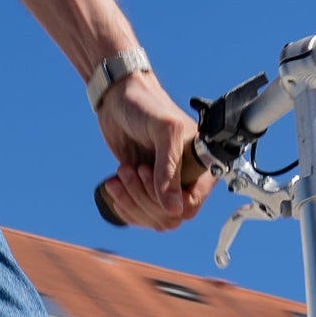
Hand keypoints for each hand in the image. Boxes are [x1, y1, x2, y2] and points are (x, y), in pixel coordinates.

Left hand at [96, 69, 214, 231]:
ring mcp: (165, 188)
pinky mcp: (145, 190)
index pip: (190, 206)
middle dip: (143, 197)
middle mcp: (187, 181)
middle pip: (169, 217)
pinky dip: (123, 205)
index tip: (147, 172)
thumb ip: (170, 170)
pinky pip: (138, 216)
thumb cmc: (147, 105)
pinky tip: (113, 185)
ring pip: (152, 218)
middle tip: (129, 169)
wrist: (118, 98)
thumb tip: (174, 209)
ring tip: (121, 172)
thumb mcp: (165, 132)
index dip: (166, 200)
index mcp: (202, 167)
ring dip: (131, 200)